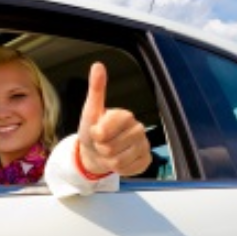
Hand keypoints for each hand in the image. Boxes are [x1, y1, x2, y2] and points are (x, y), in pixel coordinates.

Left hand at [77, 62, 151, 176]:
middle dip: (101, 149)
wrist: (97, 152)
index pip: (104, 132)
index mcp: (125, 115)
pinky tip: (118, 160)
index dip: (96, 135)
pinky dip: (118, 169)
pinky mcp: (145, 160)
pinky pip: (128, 170)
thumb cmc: (93, 131)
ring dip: (108, 161)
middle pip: (110, 149)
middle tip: (101, 144)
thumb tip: (98, 65)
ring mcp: (144, 145)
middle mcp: (138, 128)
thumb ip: (96, 89)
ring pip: (118, 162)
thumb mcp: (90, 110)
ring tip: (108, 152)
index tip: (96, 131)